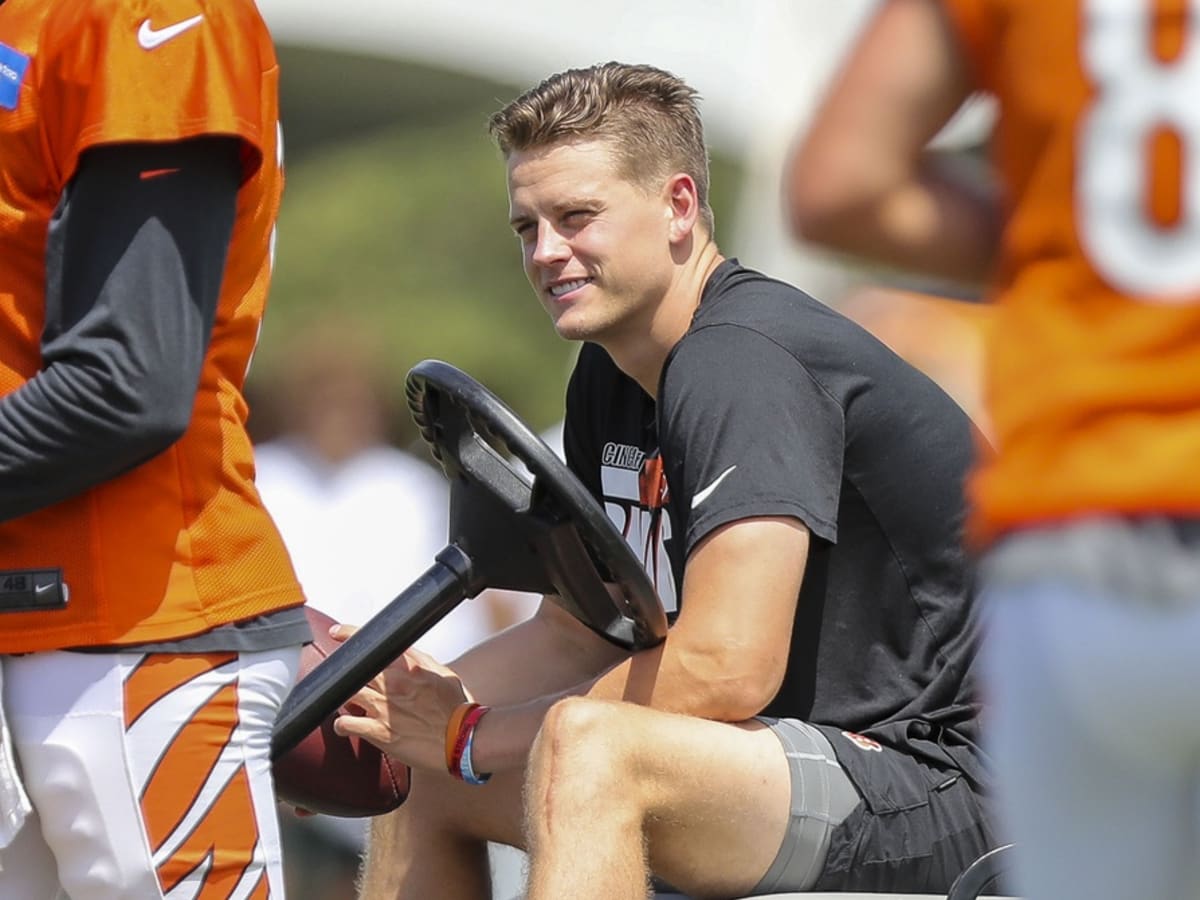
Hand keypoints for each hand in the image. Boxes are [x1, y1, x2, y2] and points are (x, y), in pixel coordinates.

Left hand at [328, 624, 470, 773]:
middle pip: (355, 668)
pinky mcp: (379, 733)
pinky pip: (347, 724)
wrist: (462, 740)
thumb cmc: (456, 709)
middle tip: (339, 672)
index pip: (377, 644)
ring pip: (346, 693)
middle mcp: (393, 685)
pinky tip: (344, 725)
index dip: (352, 634)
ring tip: (344, 699)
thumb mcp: (443, 674)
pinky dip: (341, 724)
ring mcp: (384, 708)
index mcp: (409, 668)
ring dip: (342, 696)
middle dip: (344, 668)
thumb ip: (421, 662)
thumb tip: (404, 653)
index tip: (338, 632)